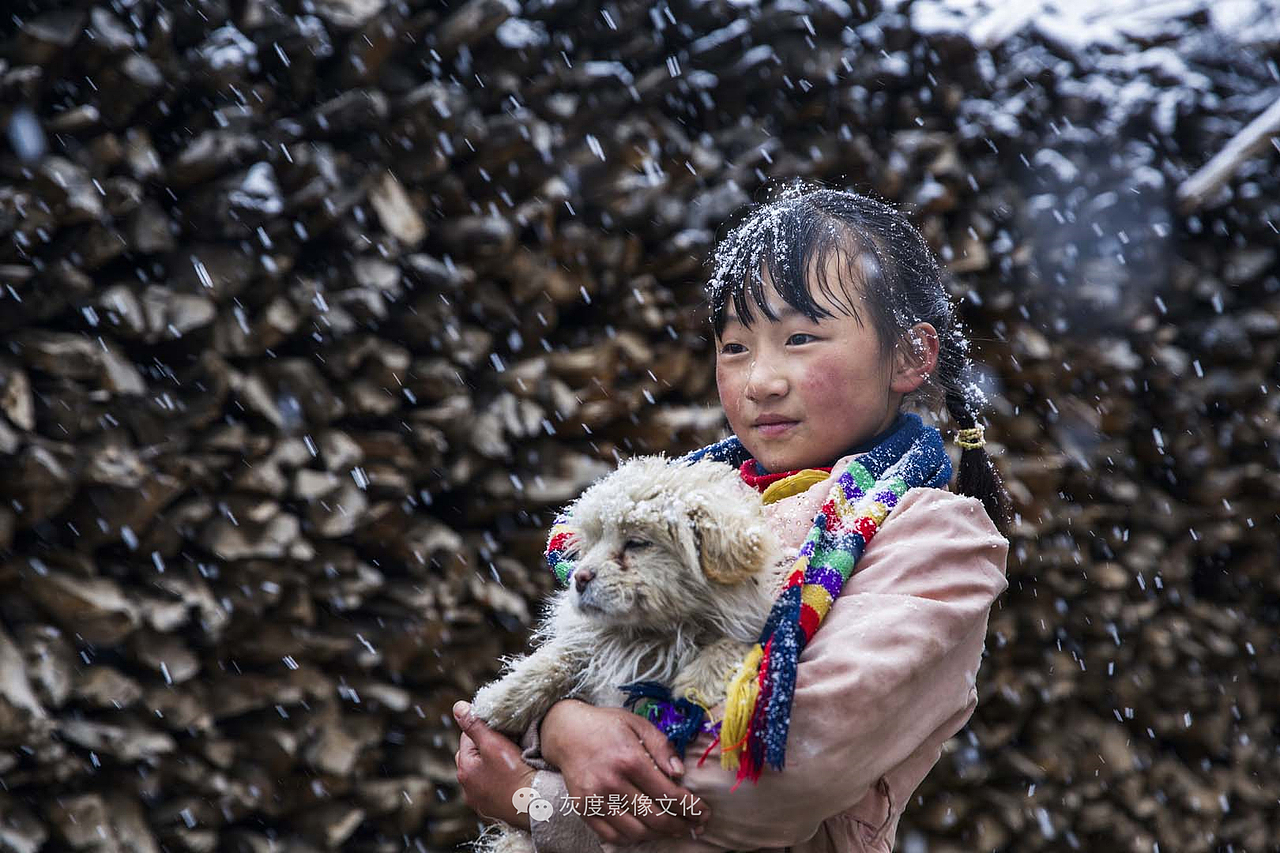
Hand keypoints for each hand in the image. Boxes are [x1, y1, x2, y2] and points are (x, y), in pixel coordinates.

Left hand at [453, 700, 533, 830]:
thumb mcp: (494, 744)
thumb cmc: (514, 775)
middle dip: (487, 747)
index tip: (502, 731)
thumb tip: (458, 707)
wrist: (535, 807)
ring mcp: (481, 802)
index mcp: (464, 771)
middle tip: (507, 743)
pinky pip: (494, 788)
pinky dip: (501, 781)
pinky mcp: (495, 810)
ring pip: (484, 773)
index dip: (485, 730)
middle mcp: (468, 789)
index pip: (467, 738)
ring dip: (493, 765)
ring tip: (512, 760)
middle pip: (474, 756)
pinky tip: (514, 778)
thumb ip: (476, 725)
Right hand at [540, 699, 710, 844]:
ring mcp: (595, 798)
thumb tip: (680, 772)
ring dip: (659, 835)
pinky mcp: (582, 808)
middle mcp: (611, 782)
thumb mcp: (638, 724)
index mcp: (629, 759)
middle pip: (654, 817)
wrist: (566, 731)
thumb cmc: (606, 726)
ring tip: (674, 830)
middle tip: (694, 826)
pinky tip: (646, 832)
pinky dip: (632, 839)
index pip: (668, 793)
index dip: (690, 807)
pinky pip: (611, 836)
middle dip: (680, 825)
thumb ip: (661, 746)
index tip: (703, 812)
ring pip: (635, 831)